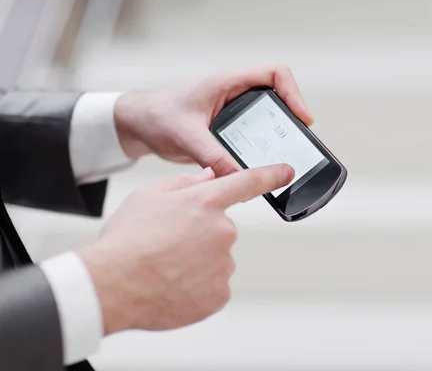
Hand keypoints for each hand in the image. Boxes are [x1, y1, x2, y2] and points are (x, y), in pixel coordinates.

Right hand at [78, 163, 293, 334]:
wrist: (112, 285)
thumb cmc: (126, 239)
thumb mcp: (148, 196)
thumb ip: (184, 183)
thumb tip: (208, 177)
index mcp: (206, 202)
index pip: (247, 182)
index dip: (270, 174)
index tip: (286, 171)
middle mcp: (223, 231)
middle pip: (220, 229)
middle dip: (199, 234)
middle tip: (168, 244)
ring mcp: (224, 265)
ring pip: (216, 259)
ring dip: (197, 262)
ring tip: (165, 267)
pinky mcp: (220, 294)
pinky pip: (213, 285)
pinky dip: (197, 286)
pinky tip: (173, 285)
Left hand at [114, 64, 312, 175]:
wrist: (138, 125)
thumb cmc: (157, 115)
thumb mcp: (186, 136)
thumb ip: (212, 156)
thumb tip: (236, 177)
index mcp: (228, 82)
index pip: (275, 74)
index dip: (294, 93)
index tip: (301, 118)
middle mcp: (235, 93)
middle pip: (279, 97)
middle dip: (292, 117)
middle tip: (298, 142)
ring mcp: (234, 111)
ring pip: (269, 118)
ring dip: (279, 134)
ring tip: (286, 155)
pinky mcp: (230, 129)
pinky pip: (255, 135)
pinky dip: (263, 148)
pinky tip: (262, 166)